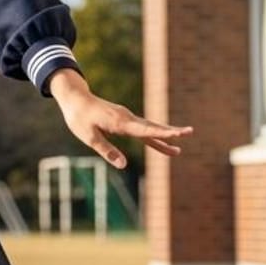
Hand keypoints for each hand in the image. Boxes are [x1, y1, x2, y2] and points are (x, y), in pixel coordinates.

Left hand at [51, 78, 192, 170]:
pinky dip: (153, 136)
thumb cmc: (79, 118)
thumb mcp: (89, 137)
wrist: (75, 98)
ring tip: (178, 150)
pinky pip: (142, 129)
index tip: (179, 135)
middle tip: (190, 133)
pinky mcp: (123, 119)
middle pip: (153, 127)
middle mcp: (127, 118)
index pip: (146, 130)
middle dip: (171, 132)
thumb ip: (107, 151)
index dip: (164, 134)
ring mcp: (126, 118)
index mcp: (120, 122)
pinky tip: (161, 143)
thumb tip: (124, 166)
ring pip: (149, 129)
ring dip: (164, 137)